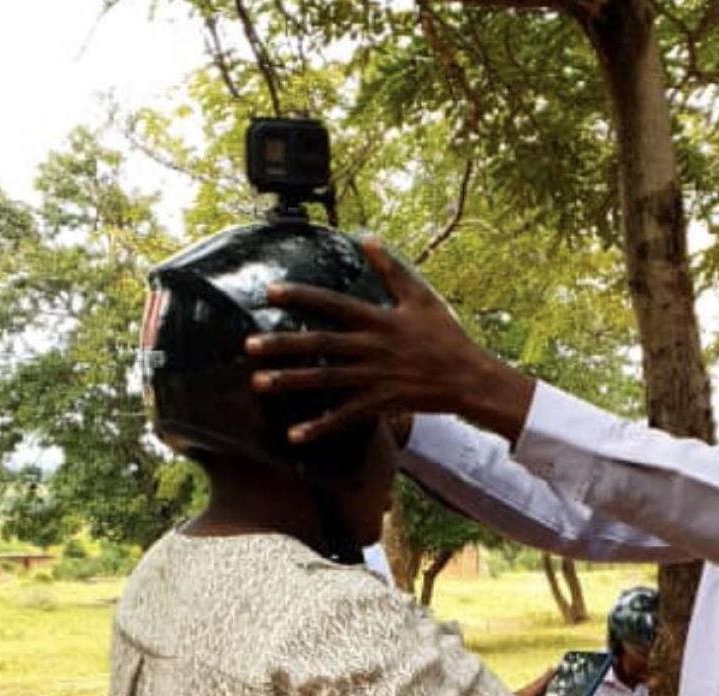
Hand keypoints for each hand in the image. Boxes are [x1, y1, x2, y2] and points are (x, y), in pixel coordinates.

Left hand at [245, 238, 534, 444]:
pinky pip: (346, 417)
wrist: (469, 377)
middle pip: (322, 345)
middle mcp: (373, 348)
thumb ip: (392, 269)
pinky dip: (320, 426)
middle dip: (284, 345)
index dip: (302, 297)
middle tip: (248, 345)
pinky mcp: (382, 403)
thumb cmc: (446, 336)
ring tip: (259, 383)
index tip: (270, 292)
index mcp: (380, 320)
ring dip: (292, 382)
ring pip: (327, 381)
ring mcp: (376, 378)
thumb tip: (368, 237)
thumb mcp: (422, 297)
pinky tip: (294, 435)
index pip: (334, 305)